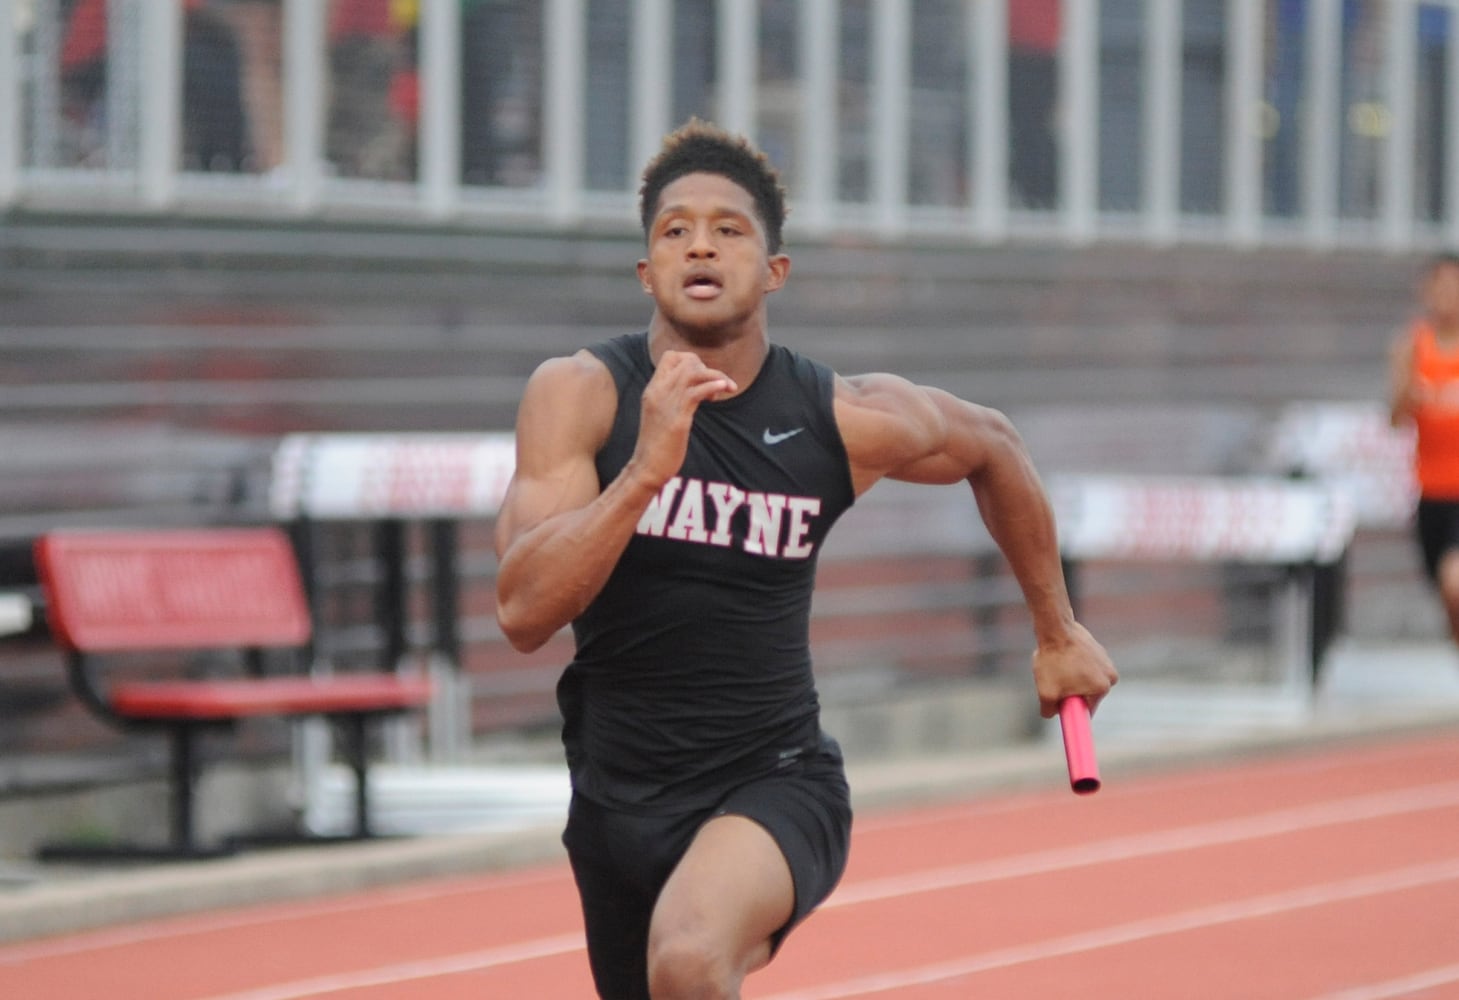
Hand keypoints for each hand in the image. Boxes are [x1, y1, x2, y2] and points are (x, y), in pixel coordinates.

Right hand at [629, 350, 736, 486]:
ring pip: (693, 372)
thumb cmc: (657, 445)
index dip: (691, 361)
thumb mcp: (662, 414)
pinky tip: (725, 390)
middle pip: (685, 360)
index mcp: (653, 389)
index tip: (702, 378)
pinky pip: (697, 392)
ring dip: (716, 376)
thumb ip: (673, 399)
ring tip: (727, 388)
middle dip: (707, 368)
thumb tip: (693, 392)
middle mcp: (658, 392)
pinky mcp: (678, 419)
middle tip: (716, 387)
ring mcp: (667, 404)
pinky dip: (714, 386)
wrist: (646, 467)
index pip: (670, 356)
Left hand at [1031, 622, 1118, 719]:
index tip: (1060, 703)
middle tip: (1054, 681)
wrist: (1055, 628)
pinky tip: (1063, 656)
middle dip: (1069, 691)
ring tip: (1058, 666)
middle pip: (1086, 695)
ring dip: (1070, 677)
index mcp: (1102, 689)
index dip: (1071, 709)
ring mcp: (1106, 662)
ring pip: (1084, 680)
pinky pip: (1084, 666)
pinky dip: (1072, 664)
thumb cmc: (1053, 660)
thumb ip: (1049, 711)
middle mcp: (1110, 676)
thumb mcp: (1045, 693)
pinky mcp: (1098, 650)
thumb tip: (1051, 714)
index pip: (1087, 710)